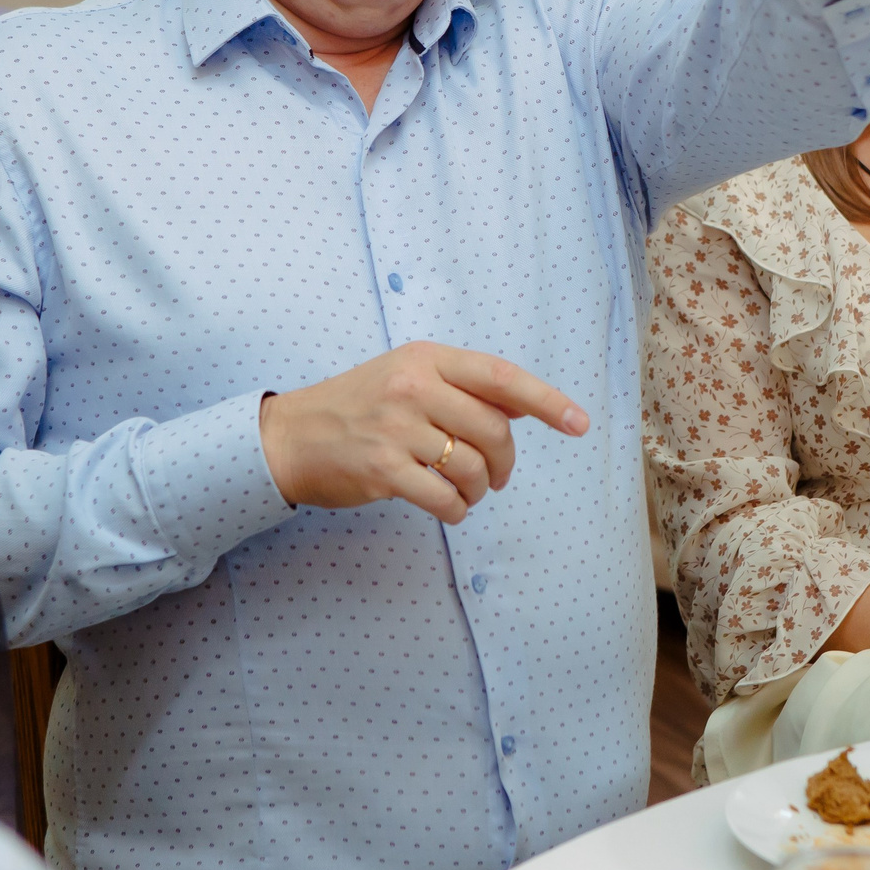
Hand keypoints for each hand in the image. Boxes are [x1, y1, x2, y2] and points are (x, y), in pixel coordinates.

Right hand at [258, 342, 590, 523]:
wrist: (290, 437)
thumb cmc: (357, 407)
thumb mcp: (407, 378)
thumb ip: (461, 388)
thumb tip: (522, 409)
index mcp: (426, 359)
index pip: (500, 376)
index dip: (546, 401)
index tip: (579, 423)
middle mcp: (413, 387)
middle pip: (493, 430)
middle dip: (504, 462)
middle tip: (496, 478)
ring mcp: (396, 428)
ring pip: (471, 466)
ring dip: (478, 489)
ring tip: (465, 492)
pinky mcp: (382, 468)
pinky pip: (443, 498)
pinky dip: (456, 510)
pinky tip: (448, 508)